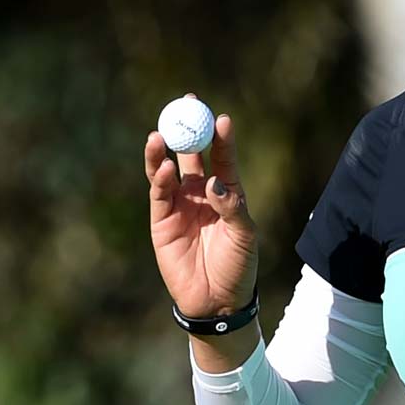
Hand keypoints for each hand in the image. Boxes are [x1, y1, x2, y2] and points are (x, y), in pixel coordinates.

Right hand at [145, 94, 257, 315]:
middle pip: (192, 153)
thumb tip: (214, 183)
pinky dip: (160, 179)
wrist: (218, 300)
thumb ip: (232, 206)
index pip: (223, 157)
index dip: (221, 137)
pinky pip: (159, 194)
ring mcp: (180, 204)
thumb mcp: (244, 235)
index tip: (221, 117)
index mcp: (227, 192)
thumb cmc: (238, 266)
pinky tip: (165, 168)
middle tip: (186, 104)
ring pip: (169, 169)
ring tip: (161, 133)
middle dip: (188, 128)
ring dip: (164, 150)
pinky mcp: (162, 220)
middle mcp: (201, 192)